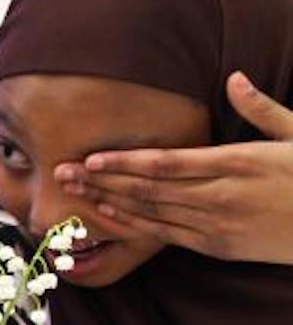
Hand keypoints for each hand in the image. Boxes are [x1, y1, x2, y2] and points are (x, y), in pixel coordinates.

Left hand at [53, 71, 292, 264]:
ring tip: (73, 190)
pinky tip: (107, 213)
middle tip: (61, 171)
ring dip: (108, 200)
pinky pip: (165, 235)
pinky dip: (133, 224)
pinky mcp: (217, 246)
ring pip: (151, 212)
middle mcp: (221, 196)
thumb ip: (262, 108)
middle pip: (148, 188)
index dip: (125, 161)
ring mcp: (217, 225)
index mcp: (239, 163)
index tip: (92, 156)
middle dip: (102, 179)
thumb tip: (235, 78)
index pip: (168, 163)